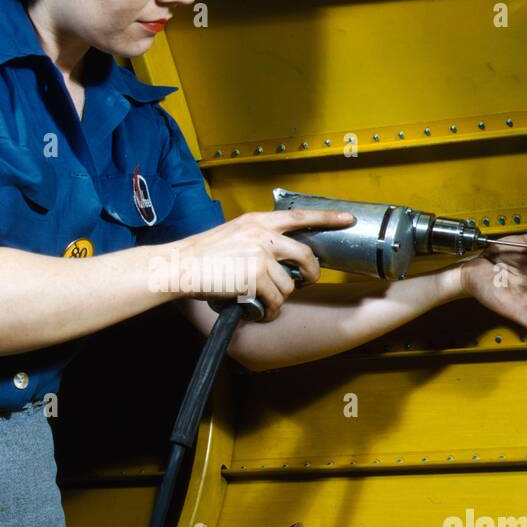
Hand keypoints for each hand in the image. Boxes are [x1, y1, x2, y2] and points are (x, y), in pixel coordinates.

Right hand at [176, 208, 355, 321]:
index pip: (299, 216)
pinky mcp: (255, 278)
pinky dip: (268, 311)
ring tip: (261, 300)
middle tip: (308, 281)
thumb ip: (257, 238)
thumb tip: (278, 256)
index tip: (347, 219)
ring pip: (289, 284)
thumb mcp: (233, 233)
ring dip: (279, 297)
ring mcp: (260, 256)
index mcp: (257, 221)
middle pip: (305, 255)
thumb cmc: (201, 255)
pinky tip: (257, 310)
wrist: (179, 266)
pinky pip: (275, 301)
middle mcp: (262, 235)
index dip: (327, 218)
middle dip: (312, 273)